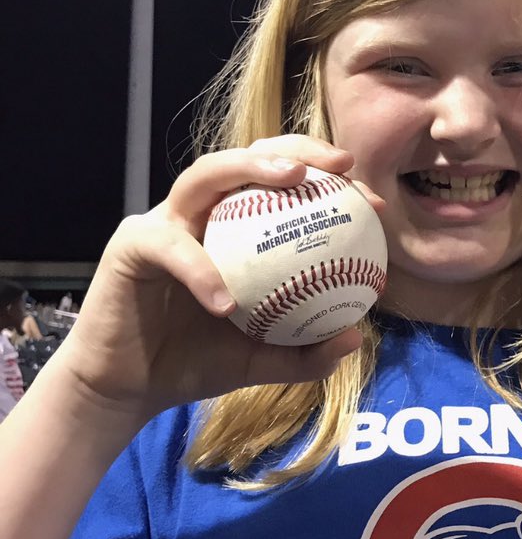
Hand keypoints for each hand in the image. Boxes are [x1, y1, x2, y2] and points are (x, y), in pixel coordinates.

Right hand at [52, 136, 384, 421]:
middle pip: (248, 159)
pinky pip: (170, 247)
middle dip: (298, 150)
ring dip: (250, 168)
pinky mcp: (132, 244)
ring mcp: (165, 222)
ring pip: (205, 175)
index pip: (285, 189)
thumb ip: (307, 352)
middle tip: (340, 167)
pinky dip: (199, 269)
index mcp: (236, 230)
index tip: (372, 202)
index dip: (330, 184)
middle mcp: (202, 214)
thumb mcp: (264, 361)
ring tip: (293, 179)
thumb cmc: (198, 363)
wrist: (133, 389)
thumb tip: (356, 338)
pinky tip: (225, 300)